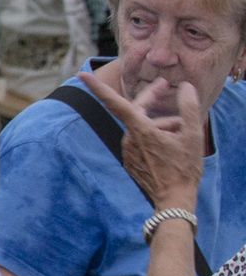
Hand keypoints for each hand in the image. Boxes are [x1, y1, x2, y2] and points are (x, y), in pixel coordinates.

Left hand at [80, 71, 204, 209]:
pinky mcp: (130, 161)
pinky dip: (155, 137)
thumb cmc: (184, 168)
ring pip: (143, 128)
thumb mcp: (193, 136)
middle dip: (151, 97)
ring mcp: (128, 151)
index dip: (98, 87)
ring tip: (182, 130)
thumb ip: (189, 109)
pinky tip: (172, 143)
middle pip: (137, 111)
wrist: (173, 200)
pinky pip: (141, 142)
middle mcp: (128, 139)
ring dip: (161, 124)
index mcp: (139, 130)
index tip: (82, 74)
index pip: (115, 103)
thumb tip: (186, 87)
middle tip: (166, 86)